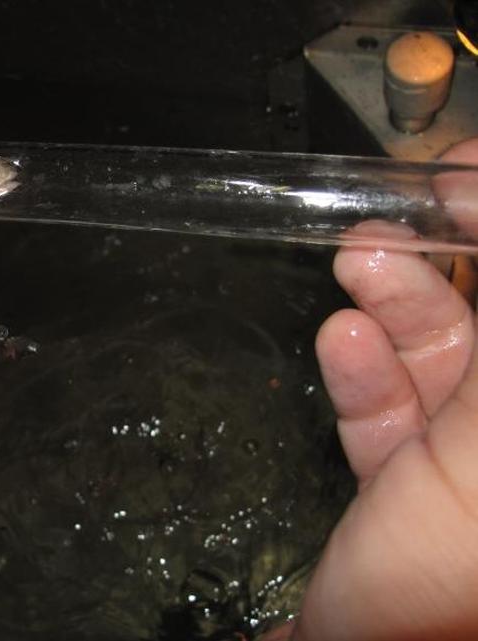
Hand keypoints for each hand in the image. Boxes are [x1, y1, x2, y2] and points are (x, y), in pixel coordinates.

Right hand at [288, 140, 477, 639]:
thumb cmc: (465, 562)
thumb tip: (475, 198)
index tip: (460, 174)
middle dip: (455, 251)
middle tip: (412, 198)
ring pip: (448, 356)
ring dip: (397, 301)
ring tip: (357, 257)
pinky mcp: (417, 487)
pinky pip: (394, 413)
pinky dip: (363, 372)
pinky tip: (341, 341)